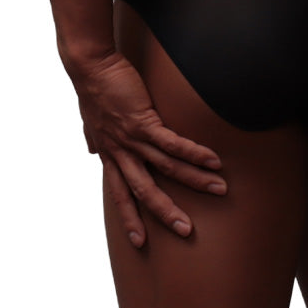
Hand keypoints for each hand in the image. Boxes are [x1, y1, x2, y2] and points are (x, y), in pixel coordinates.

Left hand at [69, 49, 226, 247]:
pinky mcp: (143, 120)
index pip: (119, 194)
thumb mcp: (90, 122)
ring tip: (219, 189)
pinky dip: (193, 152)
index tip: (139, 242)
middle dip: (166, 213)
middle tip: (186, 231)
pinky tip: (212, 160)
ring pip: (165, 168)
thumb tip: (93, 151)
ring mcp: (132, 138)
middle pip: (144, 191)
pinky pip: (172, 142)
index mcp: (110, 154)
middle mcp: (120, 152)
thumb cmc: (93, 89)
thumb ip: (95, 139)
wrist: (89, 65)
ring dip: (194, 181)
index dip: (129, 217)